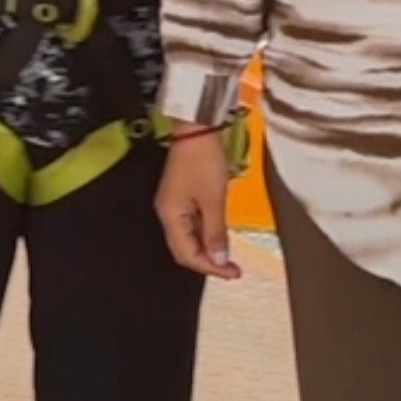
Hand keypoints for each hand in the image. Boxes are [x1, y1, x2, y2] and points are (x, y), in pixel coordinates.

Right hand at [155, 131, 241, 279]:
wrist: (197, 127)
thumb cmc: (204, 161)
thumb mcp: (214, 199)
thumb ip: (215, 232)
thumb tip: (219, 260)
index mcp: (170, 216)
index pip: (187, 254)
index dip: (210, 267)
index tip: (233, 273)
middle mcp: (168, 213)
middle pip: (185, 248)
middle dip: (208, 261)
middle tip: (232, 269)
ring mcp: (174, 203)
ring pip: (189, 237)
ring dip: (208, 248)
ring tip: (230, 256)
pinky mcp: (181, 195)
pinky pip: (192, 223)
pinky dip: (206, 233)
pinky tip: (220, 235)